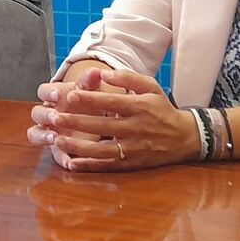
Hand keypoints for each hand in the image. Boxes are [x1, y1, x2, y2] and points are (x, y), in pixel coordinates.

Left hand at [28, 66, 200, 171]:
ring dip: (78, 146)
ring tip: (57, 140)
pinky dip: (89, 166)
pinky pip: (108, 166)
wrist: (185, 138)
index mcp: (140, 107)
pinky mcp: (132, 164)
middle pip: (103, 126)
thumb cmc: (162, 109)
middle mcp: (136, 129)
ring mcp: (134, 149)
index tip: (70, 95)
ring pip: (102, 149)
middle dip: (76, 122)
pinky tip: (71, 163)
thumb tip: (104, 74)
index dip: (90, 100)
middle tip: (54, 117)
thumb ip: (128, 78)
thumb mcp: (151, 87)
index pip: (112, 103)